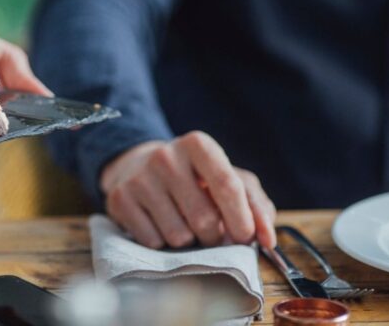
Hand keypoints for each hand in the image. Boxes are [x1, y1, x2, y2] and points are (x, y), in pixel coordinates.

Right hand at [101, 132, 276, 248]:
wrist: (137, 166)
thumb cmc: (192, 177)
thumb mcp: (227, 178)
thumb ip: (255, 204)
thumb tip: (268, 237)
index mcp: (198, 145)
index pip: (227, 186)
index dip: (241, 219)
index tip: (246, 238)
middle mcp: (165, 156)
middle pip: (204, 219)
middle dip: (213, 236)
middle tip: (210, 232)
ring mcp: (139, 177)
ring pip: (178, 235)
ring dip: (187, 241)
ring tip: (182, 223)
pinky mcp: (120, 198)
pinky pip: (152, 241)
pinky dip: (161, 242)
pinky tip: (158, 223)